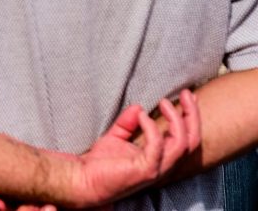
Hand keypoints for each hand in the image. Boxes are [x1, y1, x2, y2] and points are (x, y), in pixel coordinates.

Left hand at [0, 89, 198, 209]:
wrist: (82, 179)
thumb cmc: (99, 162)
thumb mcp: (115, 136)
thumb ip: (127, 123)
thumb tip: (138, 107)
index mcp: (159, 158)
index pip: (185, 138)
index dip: (190, 117)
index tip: (187, 96)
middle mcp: (162, 165)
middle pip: (191, 141)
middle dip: (192, 115)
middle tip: (186, 94)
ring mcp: (156, 169)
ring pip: (182, 144)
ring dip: (176, 120)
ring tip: (164, 102)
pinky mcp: (145, 170)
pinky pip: (157, 147)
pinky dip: (152, 129)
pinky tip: (141, 116)